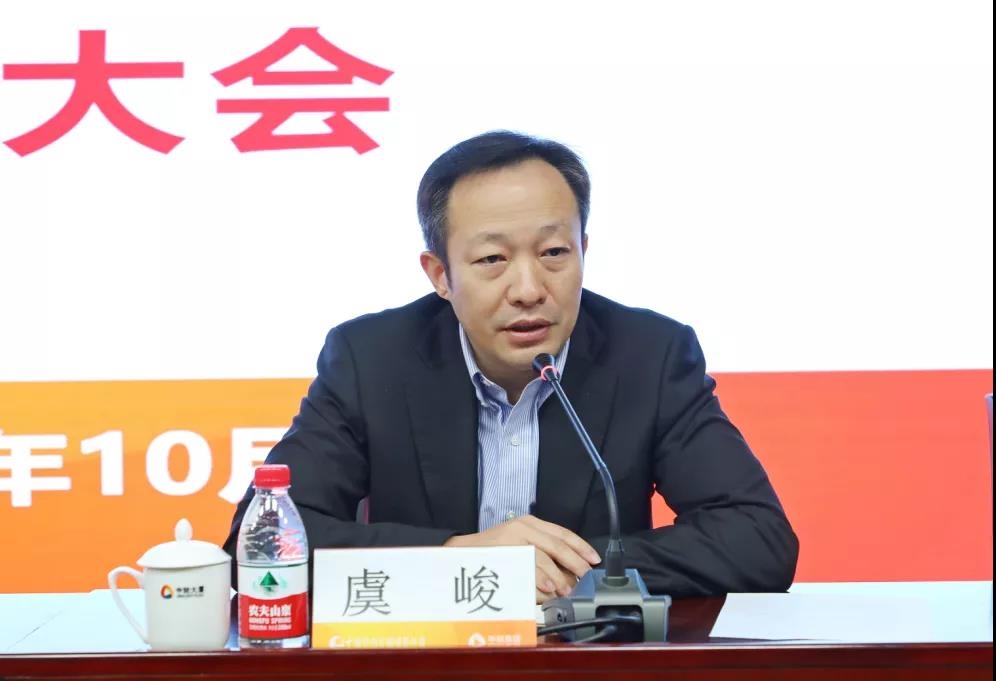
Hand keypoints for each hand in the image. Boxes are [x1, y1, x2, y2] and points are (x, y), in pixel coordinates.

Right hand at [444, 515, 599, 599]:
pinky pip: (526, 573)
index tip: (593, 560)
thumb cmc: (495, 550)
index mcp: (530, 523)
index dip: (580, 547)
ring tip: (564, 589)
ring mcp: (511, 542)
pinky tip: (545, 592)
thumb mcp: (521, 541)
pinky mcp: (502, 556)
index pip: (562, 533)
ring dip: (557, 578)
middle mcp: (522, 528)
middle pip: (556, 546)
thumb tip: (572, 570)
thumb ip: (544, 550)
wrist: (462, 552)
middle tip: (583, 578)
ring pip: (543, 560)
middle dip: (574, 564)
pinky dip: (538, 584)